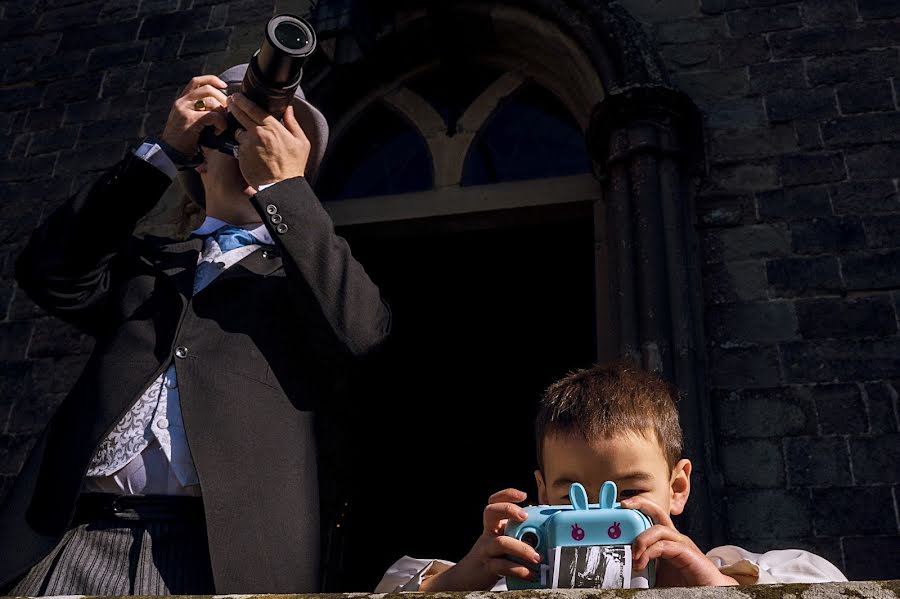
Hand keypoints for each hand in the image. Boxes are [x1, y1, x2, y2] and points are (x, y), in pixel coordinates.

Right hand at [161, 76, 228, 157]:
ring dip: (222, 113)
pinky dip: (220, 123)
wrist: (169, 153)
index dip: (213, 80)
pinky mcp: (189, 120)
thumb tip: (222, 105)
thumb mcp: (188, 120)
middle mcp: (182, 102)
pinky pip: (212, 115)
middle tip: (227, 113)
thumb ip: (199, 110)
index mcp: (182, 100)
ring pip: (212, 101)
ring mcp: (184, 109)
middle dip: (222, 99)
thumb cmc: (184, 140)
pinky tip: (218, 131)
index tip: (224, 86)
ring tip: (221, 125)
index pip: (197, 81)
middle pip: (208, 89)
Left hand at [227, 93, 310, 187]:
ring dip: (239, 130)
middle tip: (230, 102)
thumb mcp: (301, 142)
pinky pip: (238, 146)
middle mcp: (257, 134)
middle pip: (240, 114)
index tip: (237, 96)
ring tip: (246, 135)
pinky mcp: (241, 156)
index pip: (252, 108)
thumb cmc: (293, 166)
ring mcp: (247, 145)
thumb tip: (289, 109)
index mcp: (272, 128)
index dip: (242, 100)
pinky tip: (248, 150)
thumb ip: (293, 123)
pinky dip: (241, 145)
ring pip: (238, 131)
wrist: (281, 187)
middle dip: (233, 106)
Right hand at [420, 488, 539, 591]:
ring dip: (522, 548)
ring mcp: (486, 549)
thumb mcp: (506, 540)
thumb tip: (547, 528)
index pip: (495, 501)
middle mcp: (488, 533)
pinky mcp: (487, 567)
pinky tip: (530, 574)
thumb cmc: (496, 556)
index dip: (507, 495)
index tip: (523, 496)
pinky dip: (518, 569)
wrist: (470, 577)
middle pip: (490, 512)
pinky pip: (502, 566)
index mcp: (494, 524)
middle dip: (508, 510)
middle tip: (525, 516)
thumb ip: (521, 533)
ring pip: (500, 542)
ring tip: (537, 557)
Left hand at [621, 496, 738, 586]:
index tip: (616, 512)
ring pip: (659, 528)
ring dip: (641, 539)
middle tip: (621, 507)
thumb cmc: (683, 585)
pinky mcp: (688, 553)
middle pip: (657, 512)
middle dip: (639, 504)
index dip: (634, 511)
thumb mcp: (655, 576)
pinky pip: (666, 545)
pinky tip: (641, 563)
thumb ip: (641, 570)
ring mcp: (682, 544)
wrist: (710, 593)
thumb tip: (619, 573)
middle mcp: (673, 538)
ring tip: (633, 556)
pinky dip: (650, 551)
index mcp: (665, 540)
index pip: (649, 518)